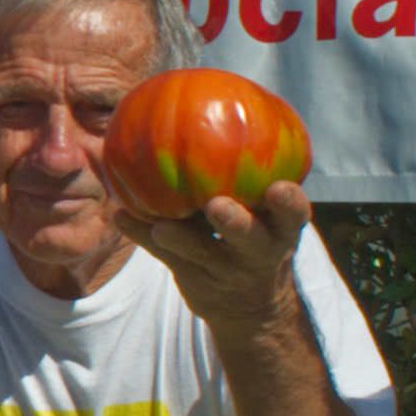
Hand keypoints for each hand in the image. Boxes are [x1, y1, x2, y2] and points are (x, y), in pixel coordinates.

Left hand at [121, 178, 315, 333]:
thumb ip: (253, 175)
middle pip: (249, 239)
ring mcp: (226, 272)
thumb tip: (217, 105)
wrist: (253, 309)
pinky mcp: (195, 282)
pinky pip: (164, 257)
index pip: (293, 215)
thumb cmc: (258, 236)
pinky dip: (141, 235)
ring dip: (180, 238)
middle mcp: (258, 253)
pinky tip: (121, 216)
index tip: (279, 188)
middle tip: (217, 206)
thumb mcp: (271, 214)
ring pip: (200, 254)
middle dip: (235, 224)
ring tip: (161, 225)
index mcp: (282, 231)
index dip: (288, 203)